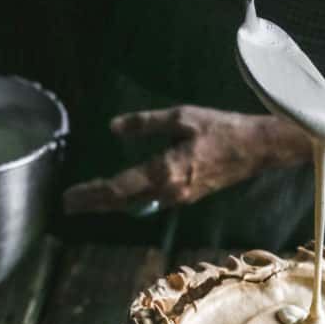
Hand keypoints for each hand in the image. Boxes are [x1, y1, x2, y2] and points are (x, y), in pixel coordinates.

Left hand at [63, 105, 309, 214]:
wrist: (256, 149)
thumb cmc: (220, 129)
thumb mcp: (180, 117)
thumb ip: (145, 124)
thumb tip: (114, 129)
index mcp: (165, 172)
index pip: (119, 189)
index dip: (91, 195)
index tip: (69, 198)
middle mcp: (169, 191)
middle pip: (124, 203)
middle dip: (95, 204)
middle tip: (68, 206)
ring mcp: (178, 197)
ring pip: (137, 205)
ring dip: (111, 203)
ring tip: (88, 201)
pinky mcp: (186, 196)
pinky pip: (150, 201)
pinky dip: (130, 199)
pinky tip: (120, 195)